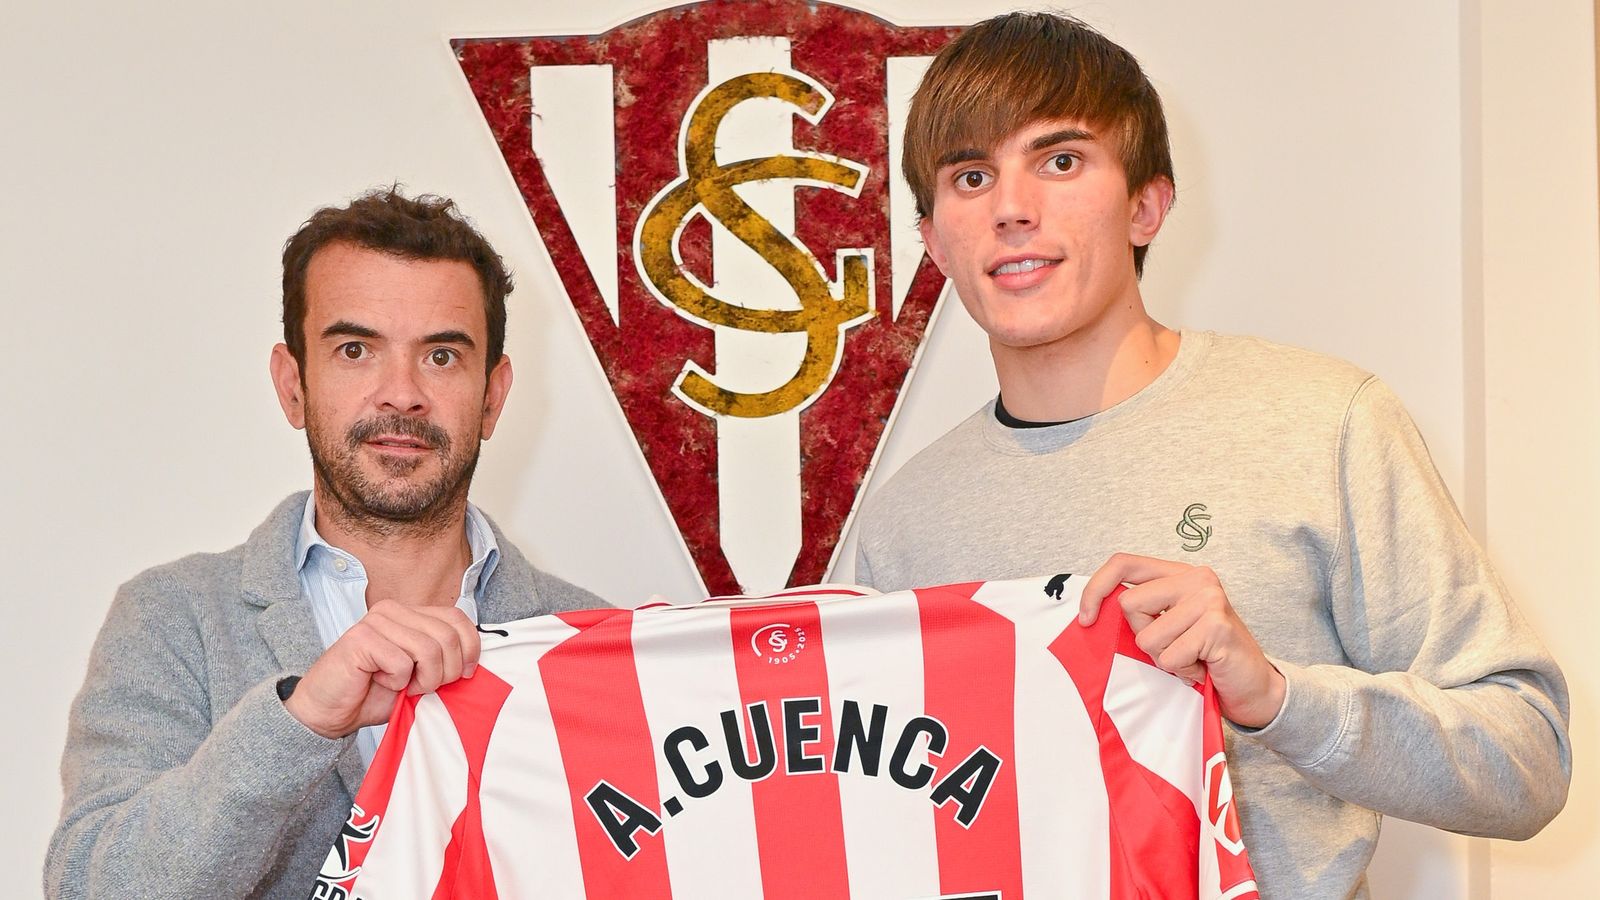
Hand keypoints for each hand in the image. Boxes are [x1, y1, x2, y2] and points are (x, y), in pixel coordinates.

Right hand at [284, 601, 480, 738]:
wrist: (329, 712)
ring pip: (429, 649)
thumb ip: (443, 657)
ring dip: (424, 680)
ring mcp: (376, 621)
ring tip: (404, 687)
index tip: (464, 674)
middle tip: (425, 688)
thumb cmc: (374, 694)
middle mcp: (393, 610)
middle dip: (446, 672)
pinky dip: (398, 683)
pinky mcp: (361, 638)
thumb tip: (474, 659)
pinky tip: (380, 682)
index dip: (470, 648)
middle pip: (447, 636)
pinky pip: (402, 662)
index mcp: (410, 613)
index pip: (458, 618)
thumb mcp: (420, 673)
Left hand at [1080, 553, 1285, 727]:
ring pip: (1148, 638)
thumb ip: (1144, 610)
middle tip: (1174, 645)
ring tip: (1193, 657)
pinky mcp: (1216, 626)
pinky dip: (1183, 671)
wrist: (1254, 684)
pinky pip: (1169, 657)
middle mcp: (1196, 578)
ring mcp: (1208, 600)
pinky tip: (1204, 666)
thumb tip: (1095, 610)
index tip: (1085, 618)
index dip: (1096, 588)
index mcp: (1180, 573)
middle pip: (1129, 605)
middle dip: (1143, 636)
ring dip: (1166, 658)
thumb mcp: (1170, 624)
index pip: (1122, 563)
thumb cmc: (1206, 655)